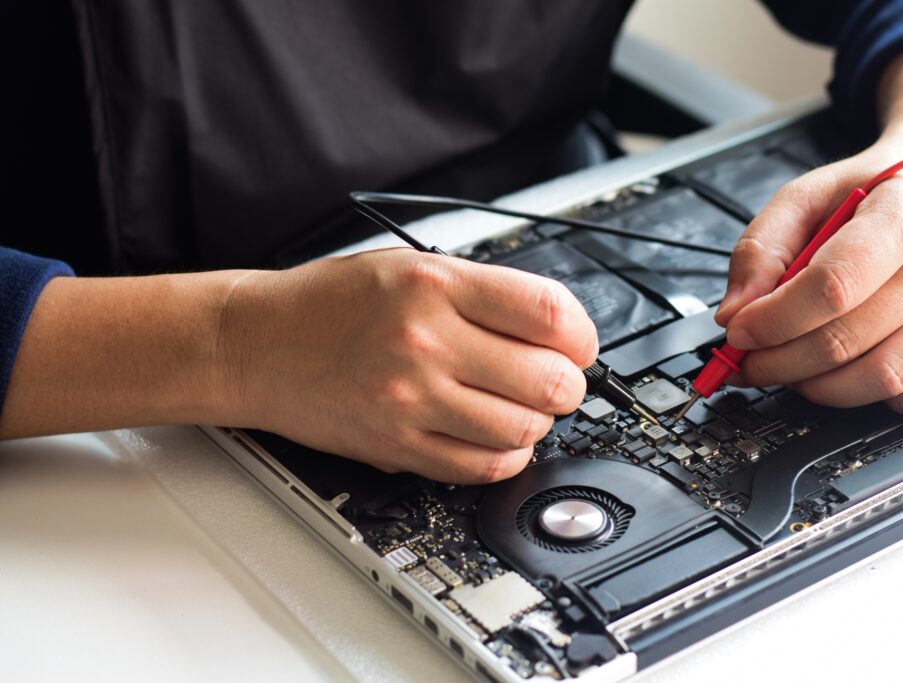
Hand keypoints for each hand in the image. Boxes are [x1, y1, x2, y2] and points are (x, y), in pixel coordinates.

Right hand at [217, 248, 597, 482]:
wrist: (259, 344)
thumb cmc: (331, 303)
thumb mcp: (410, 265)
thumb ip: (484, 293)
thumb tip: (556, 329)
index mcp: (435, 285)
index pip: (551, 314)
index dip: (582, 336)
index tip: (578, 345)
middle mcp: (426, 341)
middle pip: (549, 380)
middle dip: (564, 384)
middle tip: (551, 379)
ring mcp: (411, 400)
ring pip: (524, 430)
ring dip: (535, 422)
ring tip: (517, 407)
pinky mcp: (397, 447)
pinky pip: (482, 468)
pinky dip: (505, 457)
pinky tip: (494, 437)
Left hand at [714, 140, 902, 415]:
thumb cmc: (868, 198)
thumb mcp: (803, 199)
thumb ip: (759, 249)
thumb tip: (734, 312)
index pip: (833, 285)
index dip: (774, 319)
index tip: (738, 330)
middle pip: (845, 340)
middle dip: (779, 360)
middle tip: (749, 357)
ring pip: (880, 379)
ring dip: (817, 385)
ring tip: (789, 365)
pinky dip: (878, 400)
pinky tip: (848, 374)